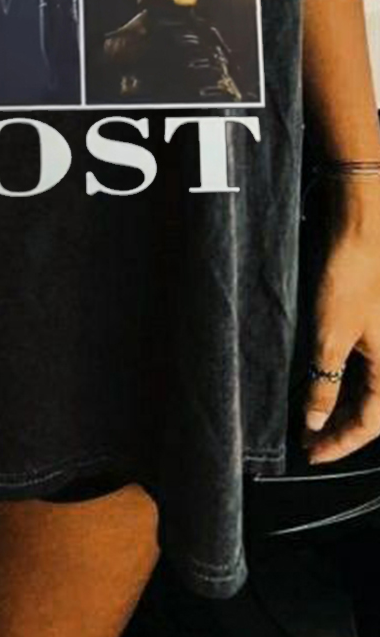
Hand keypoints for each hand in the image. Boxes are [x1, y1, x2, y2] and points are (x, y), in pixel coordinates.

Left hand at [303, 193, 379, 462]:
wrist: (363, 228)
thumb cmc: (352, 277)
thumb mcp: (331, 334)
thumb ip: (324, 380)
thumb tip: (314, 419)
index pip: (370, 424)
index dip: (340, 442)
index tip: (314, 454)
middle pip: (371, 408)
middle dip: (340, 427)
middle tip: (310, 440)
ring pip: (367, 387)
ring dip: (340, 404)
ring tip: (311, 417)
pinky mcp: (373, 323)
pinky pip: (363, 365)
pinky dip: (343, 379)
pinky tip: (322, 381)